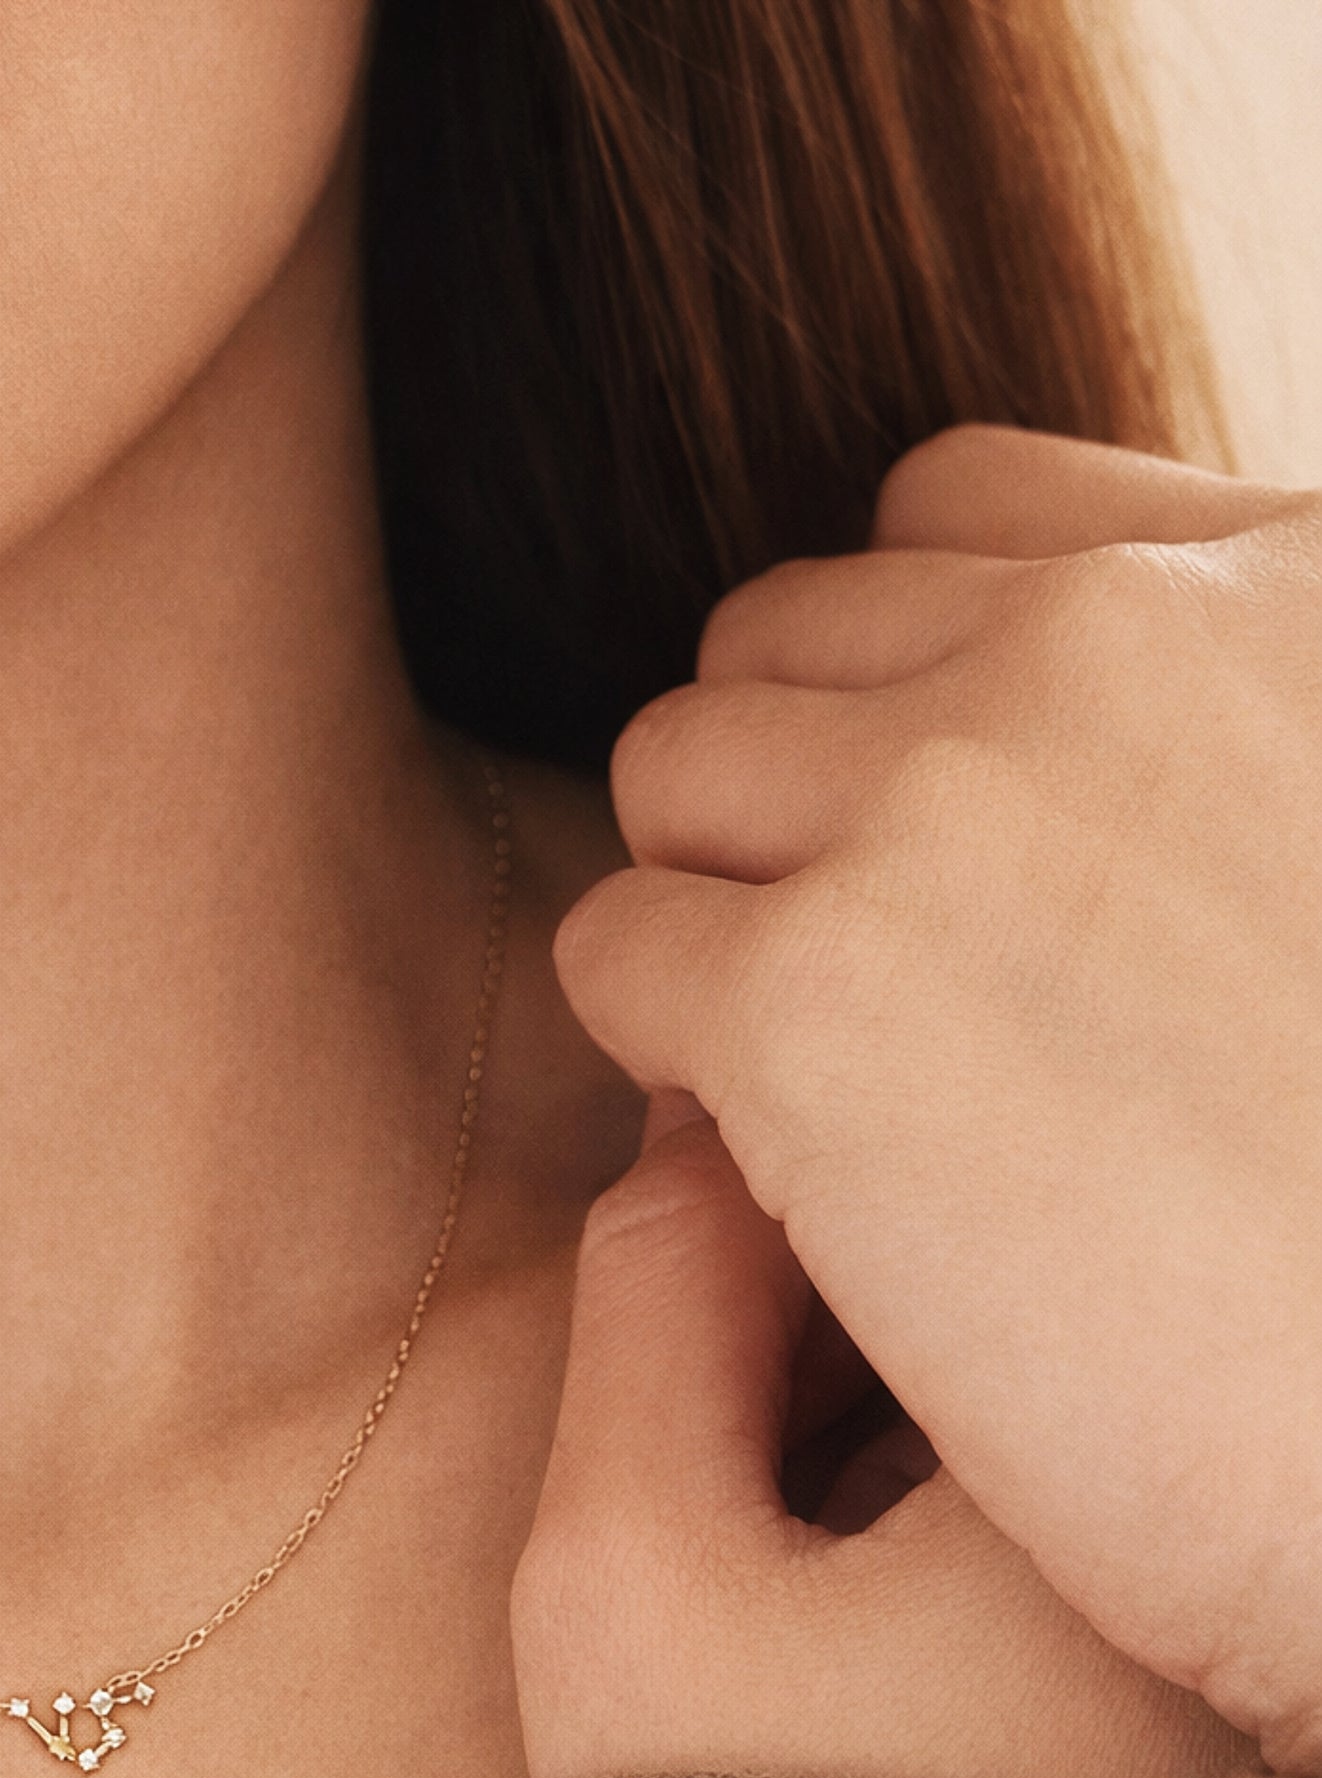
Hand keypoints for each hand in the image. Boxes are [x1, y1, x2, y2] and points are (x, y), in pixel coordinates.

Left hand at [556, 429, 1321, 1774]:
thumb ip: (1250, 752)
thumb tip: (1085, 792)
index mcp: (1288, 592)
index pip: (956, 511)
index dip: (897, 680)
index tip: (937, 842)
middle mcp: (1112, 642)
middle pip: (782, 638)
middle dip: (787, 797)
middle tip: (867, 992)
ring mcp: (950, 804)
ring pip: (674, 771)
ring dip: (711, 913)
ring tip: (826, 1084)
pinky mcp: (813, 1001)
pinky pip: (614, 950)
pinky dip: (667, 1055)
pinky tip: (790, 1175)